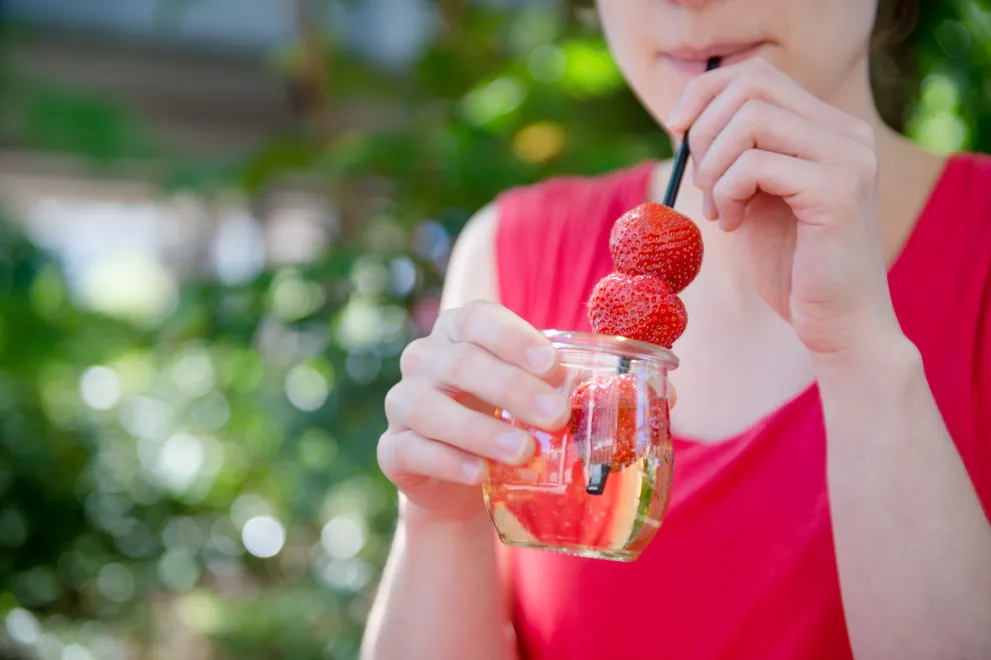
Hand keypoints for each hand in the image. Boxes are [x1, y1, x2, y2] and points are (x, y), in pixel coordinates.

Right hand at [379, 301, 570, 521]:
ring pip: (430, 408)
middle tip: (557, 416)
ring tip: (524, 453)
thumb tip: (605, 392)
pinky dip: (449, 462)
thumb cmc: (501, 416)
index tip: (553, 366)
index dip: (514, 340)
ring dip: (481, 431)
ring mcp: (401, 403)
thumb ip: (552, 385)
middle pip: (461, 364)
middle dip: (513, 389)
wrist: (460, 476)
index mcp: (457, 331)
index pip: (478, 319)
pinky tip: (480, 474)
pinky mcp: (392, 449)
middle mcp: (423, 359)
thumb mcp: (526, 392)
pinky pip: (412, 450)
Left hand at [668, 58, 902, 363]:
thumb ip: (736, 157)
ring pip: (750, 121)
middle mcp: (847, 133)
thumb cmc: (793, 269)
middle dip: (705, 134)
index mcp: (830, 129)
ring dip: (714, 168)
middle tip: (703, 187)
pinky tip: (733, 226)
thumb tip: (686, 119)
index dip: (705, 93)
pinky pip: (755, 165)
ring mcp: (849, 158)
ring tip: (720, 211)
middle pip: (750, 87)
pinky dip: (728, 193)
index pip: (757, 75)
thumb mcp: (755, 199)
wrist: (839, 327)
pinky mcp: (838, 191)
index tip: (677, 131)